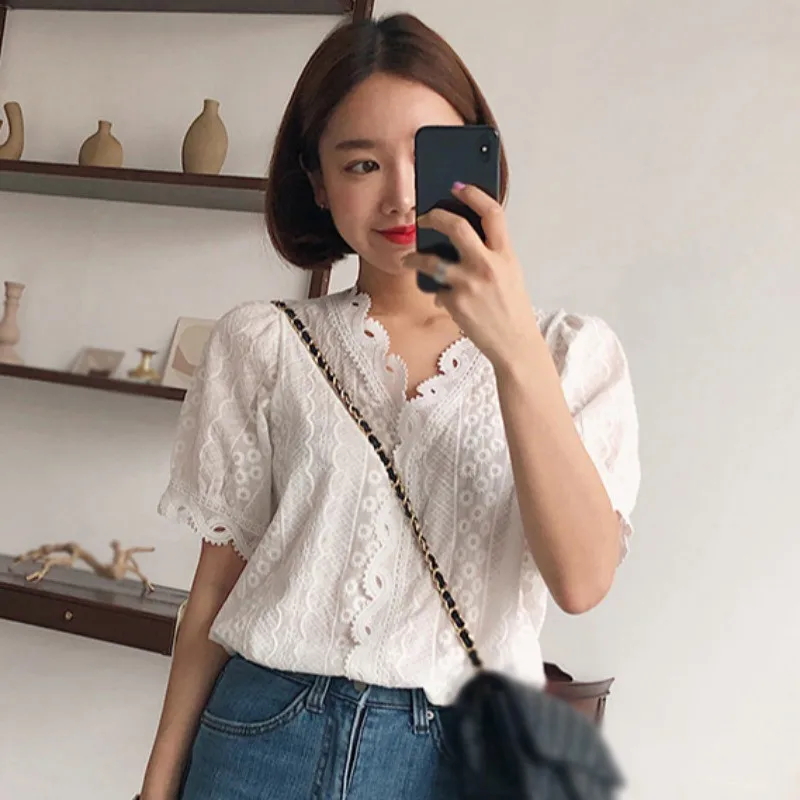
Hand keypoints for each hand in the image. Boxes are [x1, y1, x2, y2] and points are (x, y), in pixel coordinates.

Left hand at [403, 183, 539, 368]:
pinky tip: (441, 298)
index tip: (458, 187)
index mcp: (505, 254)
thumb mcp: (510, 273)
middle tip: (423, 218)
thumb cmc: (511, 308)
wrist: (515, 343)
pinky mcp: (455, 303)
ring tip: (409, 259)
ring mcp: (469, 284)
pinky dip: (436, 292)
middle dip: (434, 217)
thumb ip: (491, 253)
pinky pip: (436, 289)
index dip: (474, 194)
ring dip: (415, 258)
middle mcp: (487, 265)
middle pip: (456, 226)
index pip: (492, 213)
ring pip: (431, 260)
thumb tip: (462, 235)